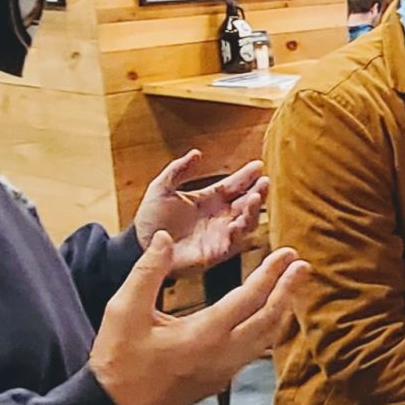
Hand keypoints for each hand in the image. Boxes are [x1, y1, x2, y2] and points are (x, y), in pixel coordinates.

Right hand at [90, 231, 308, 404]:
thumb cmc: (118, 361)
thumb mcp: (124, 310)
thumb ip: (147, 271)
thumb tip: (166, 238)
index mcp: (204, 335)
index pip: (250, 298)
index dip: (271, 273)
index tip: (288, 254)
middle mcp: (223, 355)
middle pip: (269, 319)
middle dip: (288, 290)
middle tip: (303, 266)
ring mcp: (224, 371)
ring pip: (266, 339)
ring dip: (281, 310)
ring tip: (292, 288)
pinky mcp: (219, 380)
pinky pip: (254, 352)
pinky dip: (268, 330)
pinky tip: (268, 319)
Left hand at [133, 151, 268, 273]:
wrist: (140, 245)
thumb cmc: (150, 218)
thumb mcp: (161, 188)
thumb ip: (178, 170)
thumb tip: (197, 153)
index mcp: (210, 199)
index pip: (234, 185)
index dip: (247, 176)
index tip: (258, 165)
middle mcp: (220, 216)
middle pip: (247, 202)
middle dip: (258, 192)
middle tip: (264, 181)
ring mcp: (220, 233)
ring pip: (246, 221)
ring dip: (253, 210)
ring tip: (256, 198)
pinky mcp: (216, 252)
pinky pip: (233, 243)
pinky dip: (239, 233)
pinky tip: (239, 223)